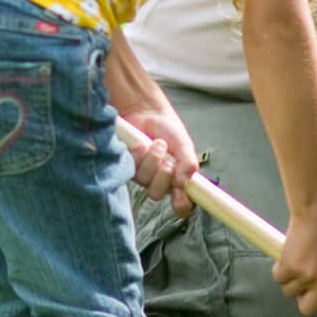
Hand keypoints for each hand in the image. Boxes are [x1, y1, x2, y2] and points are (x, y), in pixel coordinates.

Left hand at [120, 99, 201, 217]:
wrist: (146, 112)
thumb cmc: (167, 129)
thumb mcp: (184, 145)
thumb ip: (189, 163)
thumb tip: (184, 183)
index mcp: (177, 179)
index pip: (181, 203)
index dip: (180, 205)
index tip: (179, 199)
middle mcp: (159, 181)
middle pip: (157, 194)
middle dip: (163, 176)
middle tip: (168, 160)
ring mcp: (142, 174)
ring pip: (144, 180)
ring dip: (153, 160)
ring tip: (157, 144)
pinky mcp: (127, 165)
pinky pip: (132, 168)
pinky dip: (139, 155)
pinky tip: (142, 144)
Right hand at [275, 198, 316, 316]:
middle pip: (306, 308)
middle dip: (300, 297)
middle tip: (300, 281)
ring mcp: (307, 277)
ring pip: (289, 290)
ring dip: (289, 277)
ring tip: (297, 256)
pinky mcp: (290, 267)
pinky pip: (278, 277)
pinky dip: (278, 267)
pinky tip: (288, 252)